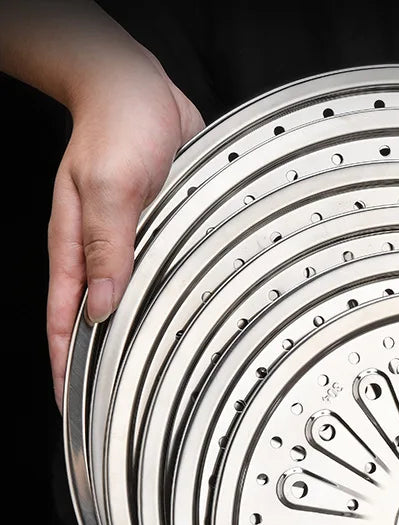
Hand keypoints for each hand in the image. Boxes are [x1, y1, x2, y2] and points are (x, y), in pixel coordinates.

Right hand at [47, 50, 203, 409]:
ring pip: (133, 309)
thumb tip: (104, 307)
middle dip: (103, 370)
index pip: (65, 323)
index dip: (66, 370)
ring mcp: (131, 248)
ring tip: (154, 385)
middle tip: (116, 412)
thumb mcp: (109, 188)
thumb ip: (108, 248)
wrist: (140, 91)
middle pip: (99, 326)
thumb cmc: (117, 128)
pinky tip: (185, 328)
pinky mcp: (160, 237)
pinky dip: (169, 309)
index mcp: (75, 250)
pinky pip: (163, 282)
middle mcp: (101, 254)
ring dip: (140, 343)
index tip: (73, 412)